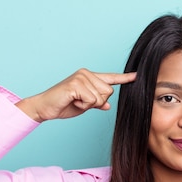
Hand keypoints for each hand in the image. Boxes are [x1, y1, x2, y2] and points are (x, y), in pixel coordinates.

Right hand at [16, 69, 136, 122]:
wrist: (45, 108)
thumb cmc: (63, 105)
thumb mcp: (84, 105)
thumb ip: (97, 102)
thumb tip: (107, 105)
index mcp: (89, 77)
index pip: (110, 78)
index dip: (124, 78)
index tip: (136, 76)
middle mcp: (86, 74)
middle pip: (108, 92)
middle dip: (96, 102)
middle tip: (79, 101)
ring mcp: (81, 77)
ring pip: (100, 97)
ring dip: (88, 104)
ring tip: (75, 101)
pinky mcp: (76, 84)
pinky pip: (91, 100)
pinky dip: (83, 105)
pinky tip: (72, 101)